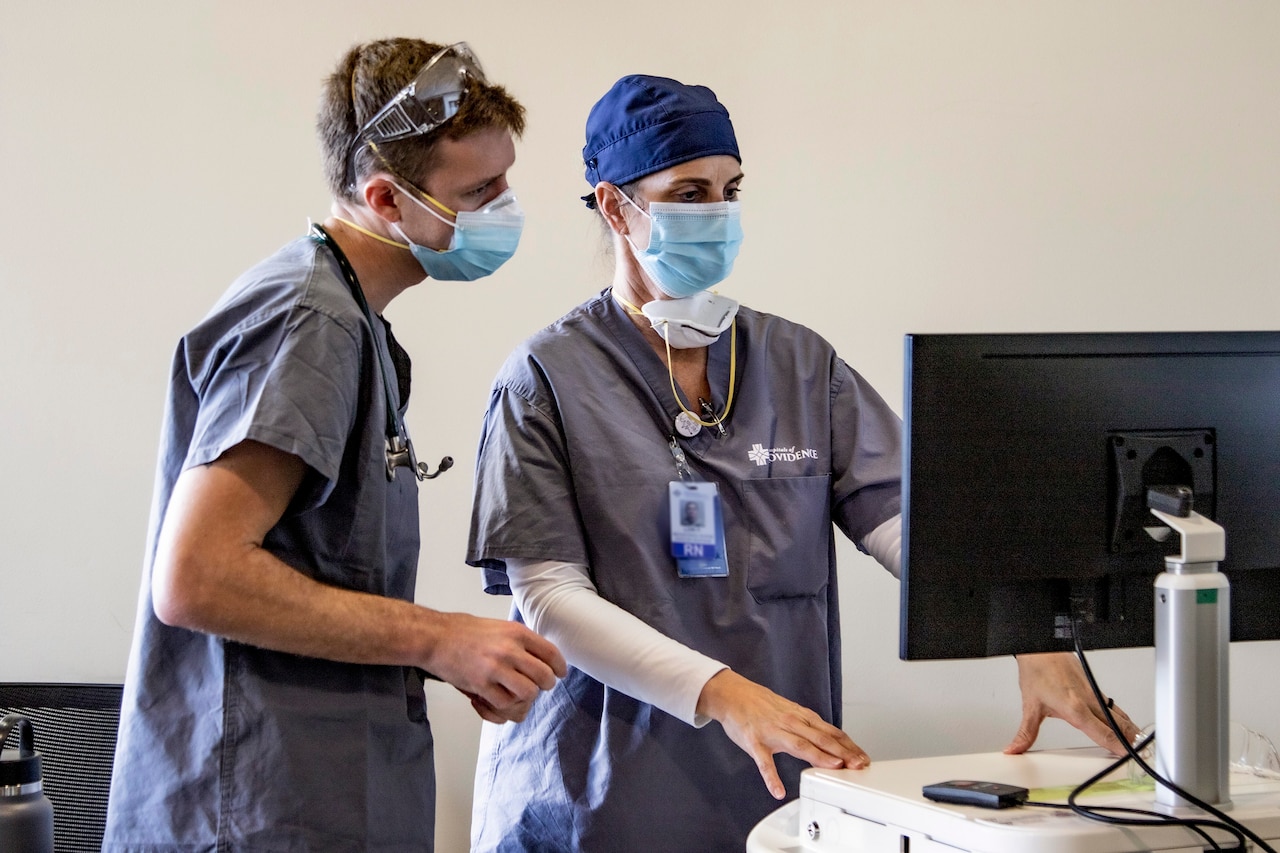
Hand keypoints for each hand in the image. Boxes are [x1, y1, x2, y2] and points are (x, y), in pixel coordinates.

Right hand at [423, 612, 566, 723]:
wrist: (436, 637)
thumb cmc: (466, 632)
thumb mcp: (501, 627)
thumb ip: (521, 642)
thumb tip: (543, 658)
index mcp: (517, 633)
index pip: (551, 654)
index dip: (559, 667)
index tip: (559, 673)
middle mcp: (509, 650)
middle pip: (545, 677)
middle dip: (546, 685)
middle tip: (539, 686)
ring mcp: (495, 668)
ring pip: (529, 693)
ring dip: (526, 697)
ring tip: (517, 693)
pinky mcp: (481, 685)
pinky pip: (505, 704)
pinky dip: (505, 706)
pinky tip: (498, 699)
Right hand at [697, 670, 868, 799]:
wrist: (733, 695)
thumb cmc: (762, 706)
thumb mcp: (790, 712)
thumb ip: (809, 728)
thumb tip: (830, 741)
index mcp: (801, 717)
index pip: (831, 732)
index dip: (849, 746)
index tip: (863, 758)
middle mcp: (791, 722)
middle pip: (821, 738)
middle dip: (842, 752)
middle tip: (858, 764)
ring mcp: (773, 732)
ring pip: (799, 745)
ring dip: (819, 757)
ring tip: (833, 769)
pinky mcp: (754, 742)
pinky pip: (764, 761)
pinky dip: (771, 777)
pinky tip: (778, 790)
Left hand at [1005, 651, 1140, 755]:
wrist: (1041, 648)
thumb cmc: (1037, 671)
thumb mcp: (1030, 706)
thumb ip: (1025, 733)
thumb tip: (1015, 748)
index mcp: (1075, 709)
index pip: (1103, 733)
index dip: (1118, 747)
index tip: (1128, 757)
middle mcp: (1089, 702)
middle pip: (1118, 726)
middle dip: (1132, 741)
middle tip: (1142, 756)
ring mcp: (1094, 693)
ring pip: (1118, 715)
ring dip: (1130, 729)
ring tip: (1140, 743)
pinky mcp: (1094, 687)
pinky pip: (1113, 705)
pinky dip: (1122, 717)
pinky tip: (1124, 723)